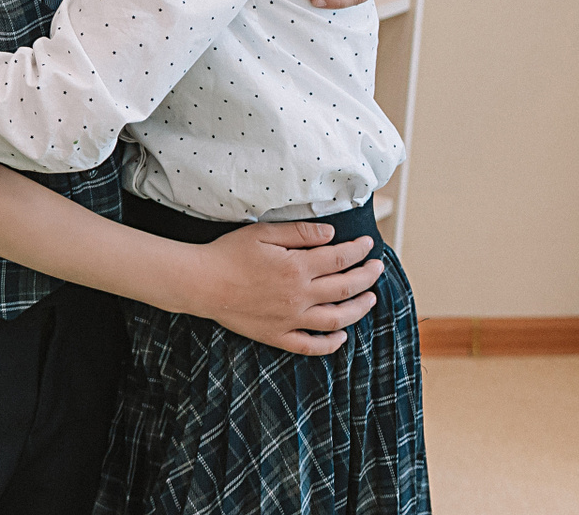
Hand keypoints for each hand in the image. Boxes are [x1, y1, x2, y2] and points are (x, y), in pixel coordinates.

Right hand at [186, 221, 384, 355]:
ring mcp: (291, 319)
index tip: (368, 245)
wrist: (201, 282)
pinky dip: (331, 344)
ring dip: (359, 309)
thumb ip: (299, 233)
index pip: (340, 259)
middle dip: (367, 277)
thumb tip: (330, 235)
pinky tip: (341, 336)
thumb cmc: (228, 253)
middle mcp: (300, 296)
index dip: (358, 251)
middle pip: (346, 288)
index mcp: (297, 268)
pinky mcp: (278, 335)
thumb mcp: (262, 233)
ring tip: (370, 299)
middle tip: (377, 269)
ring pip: (337, 319)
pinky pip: (311, 345)